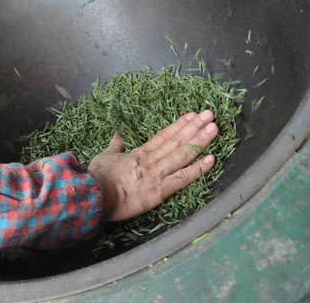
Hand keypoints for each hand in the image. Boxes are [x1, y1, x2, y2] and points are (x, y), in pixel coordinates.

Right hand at [88, 110, 218, 220]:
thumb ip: (114, 147)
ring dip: (200, 141)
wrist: (95, 194)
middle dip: (195, 127)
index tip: (191, 115)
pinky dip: (197, 169)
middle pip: (177, 142)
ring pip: (182, 155)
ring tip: (214, 128)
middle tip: (210, 115)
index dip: (178, 125)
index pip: (163, 136)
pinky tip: (211, 160)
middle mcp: (151, 161)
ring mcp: (157, 174)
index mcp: (139, 154)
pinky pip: (182, 179)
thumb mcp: (103, 157)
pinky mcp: (159, 190)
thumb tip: (117, 136)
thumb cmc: (97, 177)